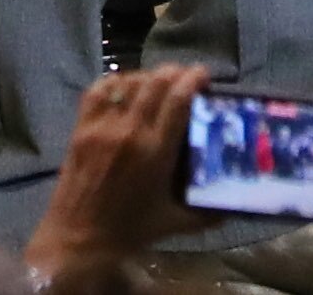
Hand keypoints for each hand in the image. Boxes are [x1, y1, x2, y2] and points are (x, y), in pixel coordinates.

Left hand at [28, 63, 204, 294]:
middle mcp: (130, 132)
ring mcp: (102, 127)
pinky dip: (116, 82)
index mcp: (155, 152)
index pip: (179, 98)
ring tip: (159, 82)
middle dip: (177, 72)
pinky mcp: (81, 128)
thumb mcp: (174, 223)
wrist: (78, 240)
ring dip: (149, 76)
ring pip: (129, 82)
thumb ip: (207, 215)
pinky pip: (99, 90)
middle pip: (157, 81)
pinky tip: (126, 87)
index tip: (205, 76)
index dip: (194, 79)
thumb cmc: (129, 231)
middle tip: (186, 78)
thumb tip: (234, 209)